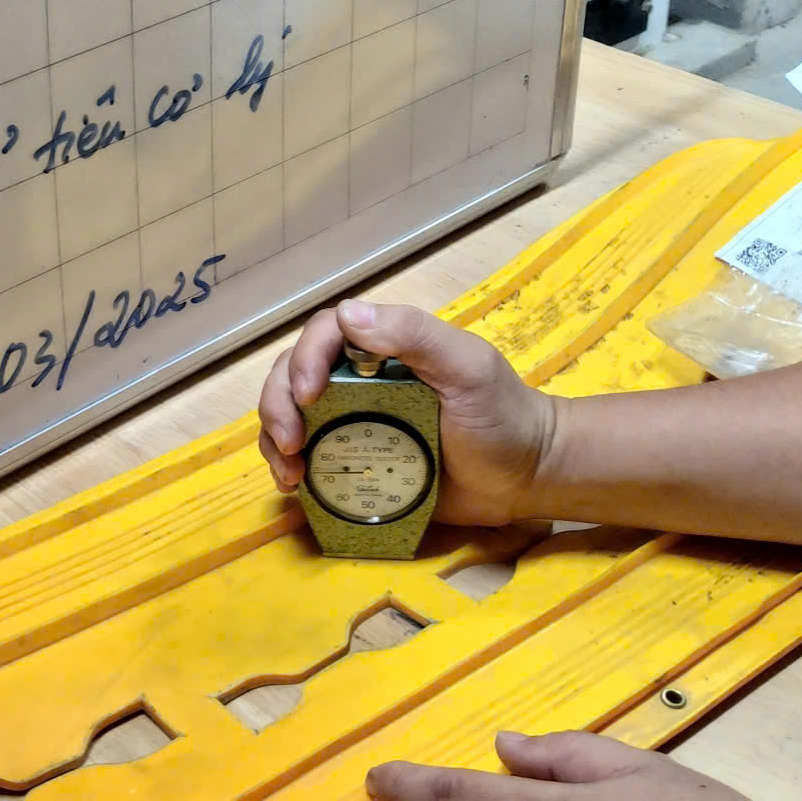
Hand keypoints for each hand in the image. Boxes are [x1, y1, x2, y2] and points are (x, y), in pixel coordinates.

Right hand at [257, 298, 555, 525]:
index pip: (324, 335)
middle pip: (292, 374)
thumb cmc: (502, 416)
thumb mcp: (467, 368)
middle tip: (290, 443)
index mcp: (383, 349)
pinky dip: (289, 467)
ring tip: (289, 474)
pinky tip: (296, 487)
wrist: (527, 479)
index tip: (307, 396)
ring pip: (291, 415)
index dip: (303, 359)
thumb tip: (347, 313)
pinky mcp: (356, 463)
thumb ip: (415, 335)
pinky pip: (309, 457)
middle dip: (277, 404)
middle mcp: (359, 380)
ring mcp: (354, 422)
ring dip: (274, 438)